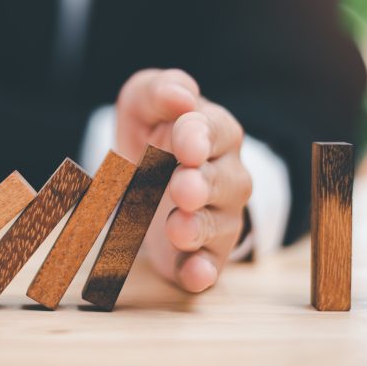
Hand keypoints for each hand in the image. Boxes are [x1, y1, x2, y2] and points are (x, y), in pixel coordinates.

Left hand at [115, 69, 252, 291]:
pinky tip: (192, 274)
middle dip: (202, 185)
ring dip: (198, 228)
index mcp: (215, 132)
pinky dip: (202, 271)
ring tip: (175, 227)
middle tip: (181, 187)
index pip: (216, 131)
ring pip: (219, 224)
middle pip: (224, 181)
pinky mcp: (204, 253)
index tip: (185, 143)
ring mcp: (219, 216)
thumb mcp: (144, 102)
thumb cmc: (151, 132)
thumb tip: (182, 96)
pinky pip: (210, 266)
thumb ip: (161, 91)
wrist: (140, 173)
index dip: (200, 137)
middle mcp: (226, 175)